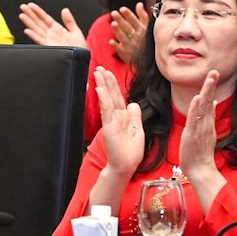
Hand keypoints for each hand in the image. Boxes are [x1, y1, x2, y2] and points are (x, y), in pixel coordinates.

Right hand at [18, 3, 86, 49]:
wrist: (80, 59)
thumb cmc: (79, 48)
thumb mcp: (76, 31)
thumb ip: (69, 20)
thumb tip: (65, 10)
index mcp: (57, 29)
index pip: (45, 18)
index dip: (38, 11)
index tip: (31, 5)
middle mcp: (51, 34)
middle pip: (38, 22)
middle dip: (30, 14)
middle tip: (23, 7)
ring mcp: (49, 40)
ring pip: (36, 29)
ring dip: (29, 22)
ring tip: (22, 15)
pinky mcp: (49, 46)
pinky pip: (39, 40)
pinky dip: (33, 35)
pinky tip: (27, 30)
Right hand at [94, 65, 143, 180]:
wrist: (125, 167)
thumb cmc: (131, 153)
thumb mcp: (138, 131)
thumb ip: (135, 117)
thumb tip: (133, 103)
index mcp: (124, 117)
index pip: (118, 97)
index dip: (113, 84)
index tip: (108, 73)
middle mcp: (116, 117)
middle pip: (111, 95)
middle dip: (106, 81)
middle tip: (99, 68)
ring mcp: (112, 121)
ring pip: (107, 99)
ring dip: (103, 85)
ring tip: (98, 73)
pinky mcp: (109, 126)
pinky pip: (106, 110)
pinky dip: (103, 99)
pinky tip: (100, 89)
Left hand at [109, 3, 148, 64]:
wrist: (149, 59)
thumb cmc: (146, 40)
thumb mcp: (147, 28)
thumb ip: (143, 16)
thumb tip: (139, 4)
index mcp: (142, 30)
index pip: (135, 21)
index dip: (128, 15)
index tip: (122, 9)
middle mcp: (136, 38)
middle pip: (127, 28)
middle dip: (121, 20)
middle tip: (114, 13)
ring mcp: (131, 46)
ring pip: (123, 37)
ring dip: (118, 31)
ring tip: (113, 23)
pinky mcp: (126, 54)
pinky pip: (120, 50)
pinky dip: (116, 46)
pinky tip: (111, 41)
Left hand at [176, 69, 223, 184]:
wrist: (201, 170)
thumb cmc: (201, 152)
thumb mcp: (206, 131)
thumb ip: (209, 117)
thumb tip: (214, 102)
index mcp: (208, 122)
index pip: (210, 101)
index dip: (212, 88)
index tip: (214, 74)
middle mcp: (206, 123)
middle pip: (209, 101)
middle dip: (211, 85)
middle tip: (215, 71)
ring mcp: (200, 128)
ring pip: (204, 107)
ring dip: (207, 92)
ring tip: (210, 79)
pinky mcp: (192, 135)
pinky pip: (194, 120)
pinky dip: (196, 109)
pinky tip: (198, 99)